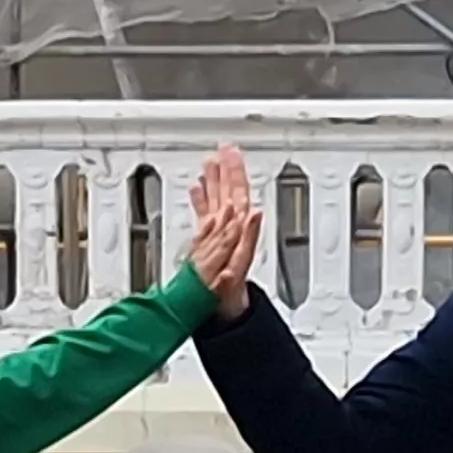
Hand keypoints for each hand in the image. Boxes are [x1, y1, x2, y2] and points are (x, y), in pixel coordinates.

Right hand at [189, 143, 263, 317]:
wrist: (221, 304)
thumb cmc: (230, 290)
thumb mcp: (240, 263)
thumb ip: (247, 237)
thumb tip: (254, 213)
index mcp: (237, 229)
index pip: (237, 192)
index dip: (234, 172)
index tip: (230, 154)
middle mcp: (229, 227)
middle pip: (228, 191)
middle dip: (225, 169)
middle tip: (223, 148)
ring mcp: (219, 231)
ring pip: (217, 198)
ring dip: (214, 179)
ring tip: (210, 161)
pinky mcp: (208, 239)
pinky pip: (205, 212)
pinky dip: (201, 199)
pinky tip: (197, 187)